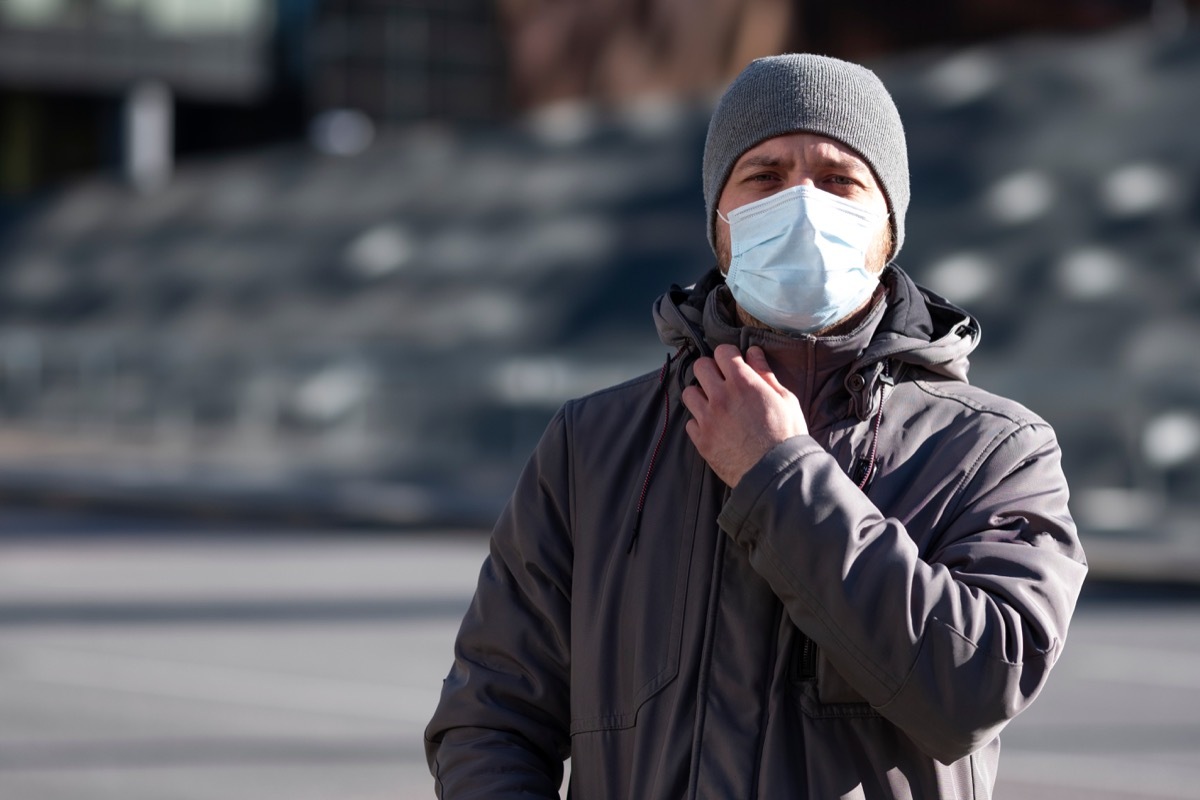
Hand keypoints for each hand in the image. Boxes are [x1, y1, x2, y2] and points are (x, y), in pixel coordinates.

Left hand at [680, 344, 807, 486]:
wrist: (777, 474)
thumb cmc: (787, 436)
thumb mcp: (785, 400)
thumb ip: (766, 374)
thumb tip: (753, 353)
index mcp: (743, 383)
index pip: (722, 352)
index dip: (729, 355)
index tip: (733, 364)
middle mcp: (721, 398)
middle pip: (700, 366)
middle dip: (711, 370)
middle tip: (722, 381)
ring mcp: (708, 419)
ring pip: (689, 393)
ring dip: (701, 395)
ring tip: (715, 404)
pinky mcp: (702, 440)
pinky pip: (690, 422)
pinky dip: (700, 423)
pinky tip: (715, 427)